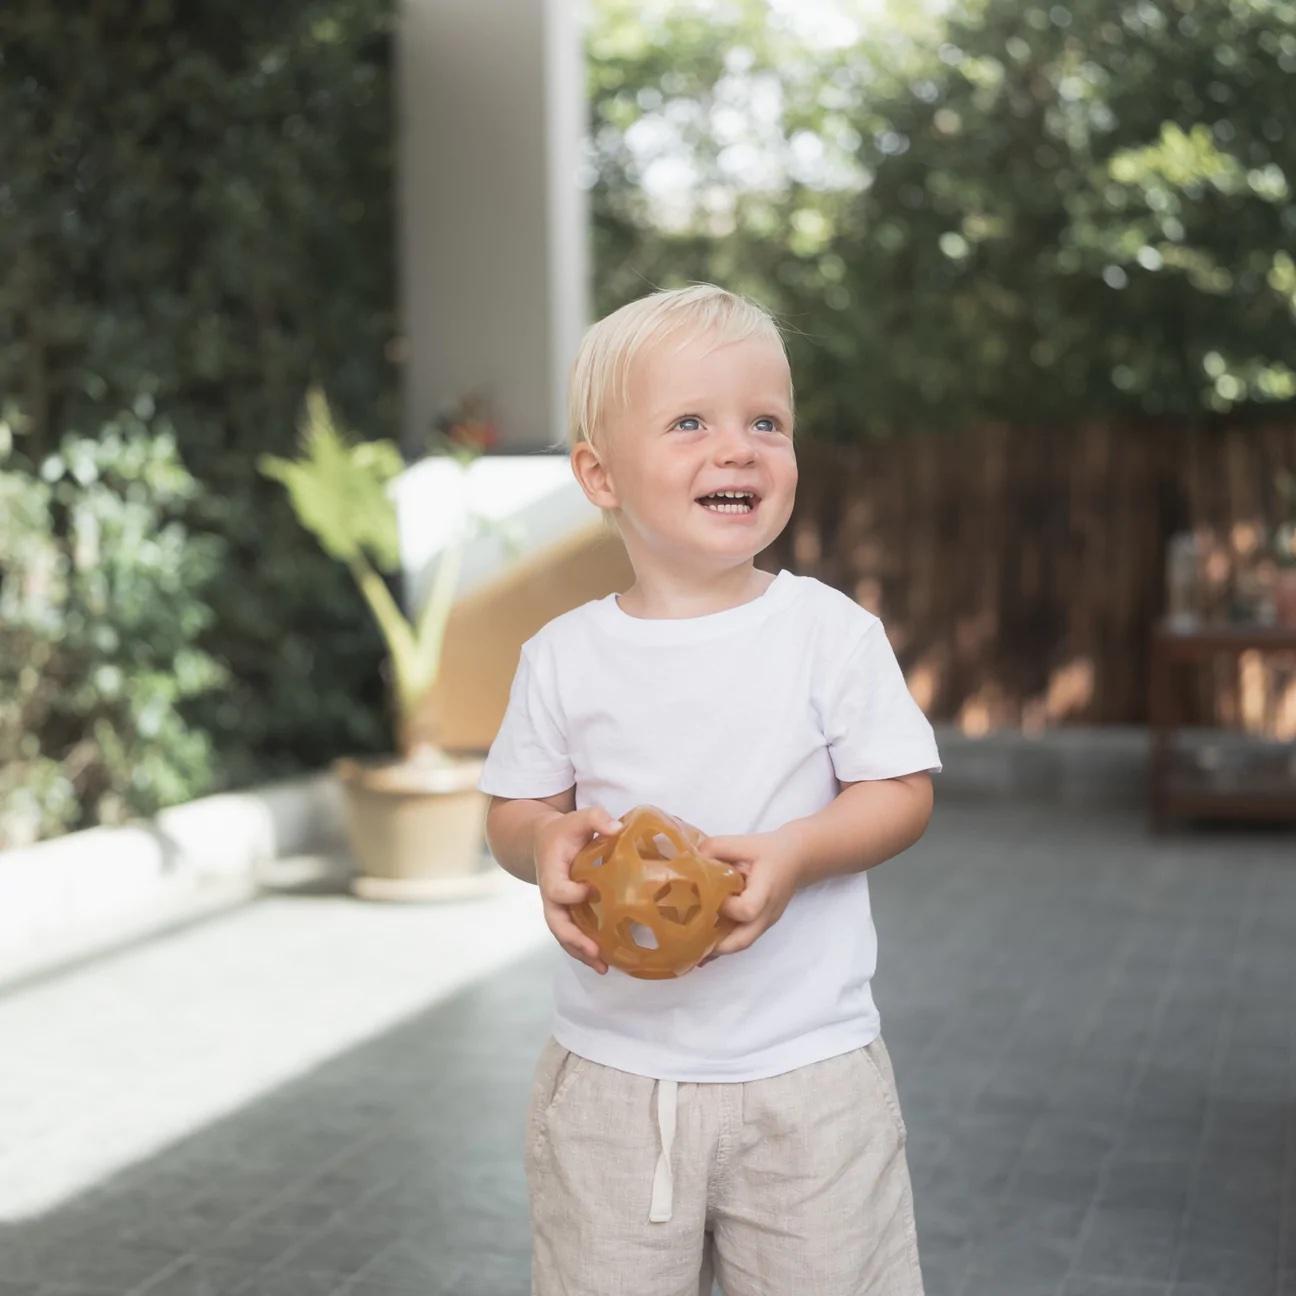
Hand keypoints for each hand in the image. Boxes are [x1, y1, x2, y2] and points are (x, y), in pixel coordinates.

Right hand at [533, 805, 623, 974]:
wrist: (545, 841)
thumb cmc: (565, 830)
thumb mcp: (578, 818)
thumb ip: (596, 818)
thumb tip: (618, 828)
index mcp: (551, 871)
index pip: (557, 889)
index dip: (571, 893)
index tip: (590, 891)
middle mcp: (551, 894)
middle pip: (556, 923)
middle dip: (574, 940)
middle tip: (595, 952)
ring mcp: (558, 907)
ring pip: (564, 935)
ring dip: (581, 953)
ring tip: (603, 968)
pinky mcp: (567, 913)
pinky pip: (573, 934)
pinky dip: (586, 950)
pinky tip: (607, 962)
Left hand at [696, 826, 804, 960]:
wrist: (797, 858)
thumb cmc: (770, 850)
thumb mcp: (743, 843)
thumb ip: (715, 849)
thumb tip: (688, 863)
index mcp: (766, 890)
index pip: (747, 910)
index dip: (726, 908)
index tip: (711, 897)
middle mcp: (768, 912)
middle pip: (743, 941)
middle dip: (715, 946)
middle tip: (690, 943)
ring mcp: (766, 922)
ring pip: (742, 944)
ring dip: (717, 948)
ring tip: (692, 948)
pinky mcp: (761, 924)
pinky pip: (743, 938)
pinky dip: (724, 943)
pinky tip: (705, 945)